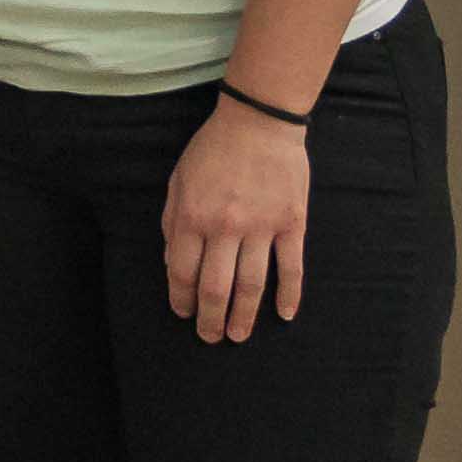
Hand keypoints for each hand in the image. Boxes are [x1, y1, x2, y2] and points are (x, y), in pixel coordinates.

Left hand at [164, 96, 310, 342]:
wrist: (259, 123)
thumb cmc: (212, 151)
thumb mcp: (177, 182)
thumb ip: (171, 222)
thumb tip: (169, 262)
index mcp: (191, 217)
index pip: (182, 272)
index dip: (181, 298)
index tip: (183, 314)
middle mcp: (225, 228)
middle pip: (216, 287)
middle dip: (210, 318)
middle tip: (210, 338)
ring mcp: (261, 227)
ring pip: (252, 284)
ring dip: (244, 315)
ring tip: (238, 335)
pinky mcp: (292, 223)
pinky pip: (291, 267)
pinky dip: (289, 295)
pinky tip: (284, 315)